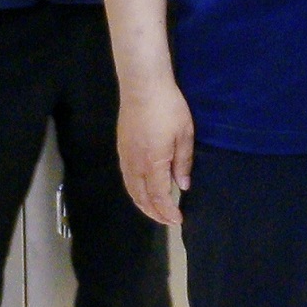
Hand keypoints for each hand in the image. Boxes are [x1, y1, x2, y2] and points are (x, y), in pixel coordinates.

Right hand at [118, 74, 195, 228]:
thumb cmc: (168, 107)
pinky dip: (134, 191)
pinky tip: (142, 191)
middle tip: (168, 221)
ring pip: (131, 189)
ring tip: (155, 211)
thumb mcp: (184, 134)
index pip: (159, 196)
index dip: (167, 212)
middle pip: (142, 197)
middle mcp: (135, 164)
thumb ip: (183, 162)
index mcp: (153, 163)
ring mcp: (125, 156)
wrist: (142, 85)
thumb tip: (183, 185)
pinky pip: (127, 178)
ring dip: (143, 204)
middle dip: (155, 213)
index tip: (178, 220)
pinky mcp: (121, 148)